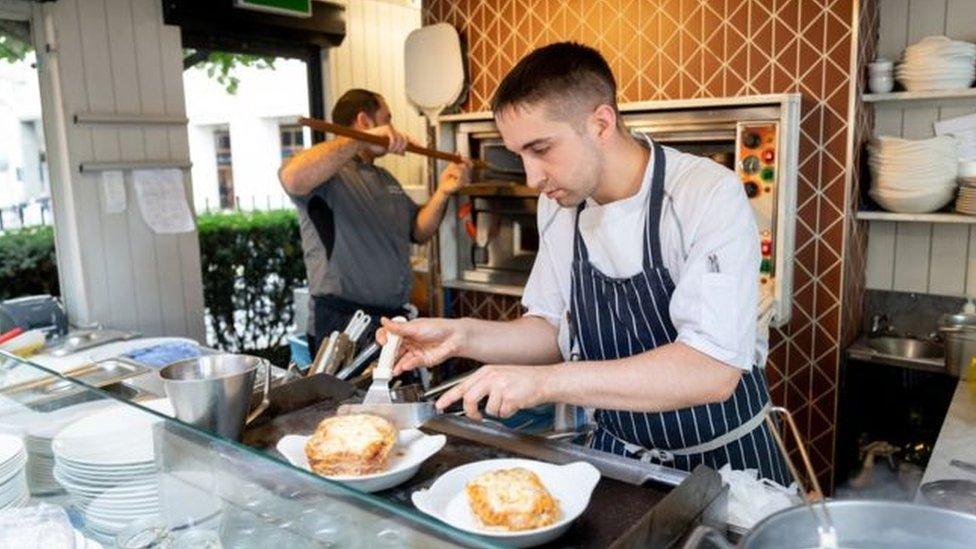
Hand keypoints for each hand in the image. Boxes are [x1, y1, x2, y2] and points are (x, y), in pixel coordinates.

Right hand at [364, 124, 407, 155]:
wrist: (364, 142)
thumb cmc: (374, 146)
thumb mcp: (387, 149)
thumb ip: (395, 150)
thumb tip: (403, 154)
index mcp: (393, 133)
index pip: (404, 138)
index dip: (404, 146)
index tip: (399, 153)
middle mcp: (393, 129)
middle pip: (404, 138)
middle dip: (401, 147)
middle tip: (395, 152)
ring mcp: (390, 128)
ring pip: (400, 139)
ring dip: (397, 147)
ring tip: (390, 151)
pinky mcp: (387, 129)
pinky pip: (394, 139)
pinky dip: (393, 145)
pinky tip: (389, 149)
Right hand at [376, 317, 466, 374]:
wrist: (455, 337)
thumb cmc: (438, 327)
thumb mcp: (415, 326)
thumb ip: (398, 327)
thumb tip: (384, 321)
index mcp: (405, 331)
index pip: (389, 335)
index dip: (383, 338)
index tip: (383, 342)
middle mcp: (408, 341)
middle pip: (393, 349)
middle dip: (387, 356)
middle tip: (384, 359)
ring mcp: (414, 351)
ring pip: (400, 359)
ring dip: (395, 364)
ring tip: (391, 368)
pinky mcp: (421, 360)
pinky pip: (412, 364)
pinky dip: (407, 365)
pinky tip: (405, 365)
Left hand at [435, 365, 552, 420]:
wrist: (543, 380)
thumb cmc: (523, 380)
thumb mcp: (499, 376)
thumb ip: (483, 386)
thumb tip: (469, 400)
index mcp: (486, 372)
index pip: (462, 385)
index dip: (448, 397)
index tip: (439, 405)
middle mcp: (491, 377)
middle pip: (469, 399)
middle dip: (471, 412)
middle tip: (476, 416)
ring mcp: (500, 387)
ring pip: (488, 409)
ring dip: (497, 411)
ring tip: (508, 402)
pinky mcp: (510, 397)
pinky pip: (502, 413)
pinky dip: (508, 413)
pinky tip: (516, 403)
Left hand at [437, 159, 471, 195]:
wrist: (441, 188)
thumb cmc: (445, 180)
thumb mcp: (449, 168)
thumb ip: (454, 161)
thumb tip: (458, 152)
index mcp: (465, 174)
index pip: (470, 165)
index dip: (467, 160)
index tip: (461, 157)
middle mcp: (466, 178)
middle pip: (464, 166)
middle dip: (456, 166)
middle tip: (450, 169)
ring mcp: (464, 181)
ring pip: (461, 169)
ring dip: (453, 170)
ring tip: (449, 174)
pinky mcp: (461, 184)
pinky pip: (459, 175)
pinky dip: (453, 173)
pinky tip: (451, 175)